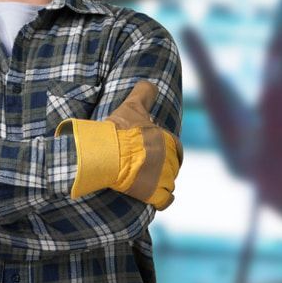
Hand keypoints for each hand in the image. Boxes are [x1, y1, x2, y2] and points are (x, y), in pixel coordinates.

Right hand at [55, 80, 182, 209]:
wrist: (107, 153)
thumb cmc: (119, 130)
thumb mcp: (132, 106)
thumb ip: (143, 93)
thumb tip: (149, 83)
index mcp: (169, 142)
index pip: (174, 148)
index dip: (164, 150)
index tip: (150, 151)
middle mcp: (170, 161)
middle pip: (170, 166)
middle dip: (160, 166)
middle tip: (143, 166)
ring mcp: (164, 179)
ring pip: (168, 183)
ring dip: (160, 182)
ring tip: (145, 180)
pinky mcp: (154, 194)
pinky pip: (165, 200)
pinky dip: (162, 199)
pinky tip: (153, 196)